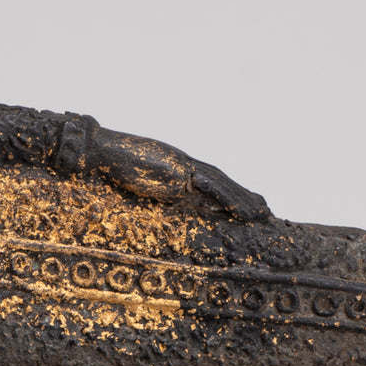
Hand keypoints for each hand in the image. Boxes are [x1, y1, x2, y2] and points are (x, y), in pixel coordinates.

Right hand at [87, 130, 271, 222]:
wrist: (101, 152)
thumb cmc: (114, 168)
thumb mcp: (141, 186)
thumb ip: (157, 193)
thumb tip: (171, 207)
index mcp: (174, 169)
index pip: (208, 182)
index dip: (228, 193)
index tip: (243, 206)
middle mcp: (183, 165)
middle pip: (220, 180)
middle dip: (242, 195)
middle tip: (263, 209)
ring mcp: (182, 166)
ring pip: (221, 183)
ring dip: (242, 198)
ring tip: (260, 213)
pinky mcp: (179, 170)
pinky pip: (209, 185)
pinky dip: (228, 197)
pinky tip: (242, 209)